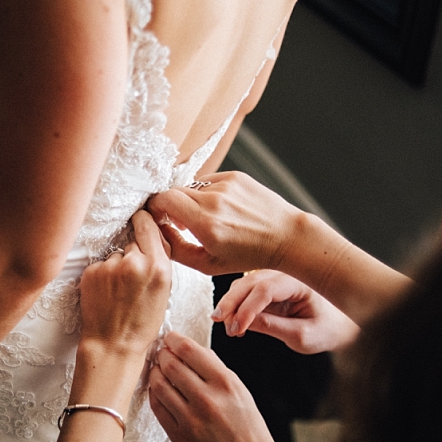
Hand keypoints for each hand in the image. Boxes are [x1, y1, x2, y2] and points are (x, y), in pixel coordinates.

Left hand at [79, 209, 172, 355]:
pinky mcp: (91, 272)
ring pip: (115, 255)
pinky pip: (100, 265)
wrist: (113, 344)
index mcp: (157, 266)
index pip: (147, 224)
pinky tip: (106, 293)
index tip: (140, 219)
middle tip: (133, 278)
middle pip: (132, 241)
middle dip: (133, 253)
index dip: (143, 221)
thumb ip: (160, 261)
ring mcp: (110, 267)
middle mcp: (134, 262)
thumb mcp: (164, 291)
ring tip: (119, 291)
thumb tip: (153, 234)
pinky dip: (102, 275)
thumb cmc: (141, 323)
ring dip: (117, 266)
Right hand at [146, 172, 305, 274]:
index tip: (160, 219)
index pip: (163, 199)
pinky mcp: (235, 176)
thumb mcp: (208, 265)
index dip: (155, 208)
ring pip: (191, 187)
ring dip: (190, 201)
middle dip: (170, 206)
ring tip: (205, 218)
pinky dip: (207, 194)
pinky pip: (208, 181)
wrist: (286, 236)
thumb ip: (176, 249)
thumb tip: (157, 230)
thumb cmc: (248, 255)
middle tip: (179, 222)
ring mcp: (226, 185)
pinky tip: (221, 209)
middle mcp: (215, 200)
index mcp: (206, 224)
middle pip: (173, 192)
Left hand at [148, 332, 292, 441]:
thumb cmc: (249, 429)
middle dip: (162, 354)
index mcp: (226, 383)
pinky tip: (159, 390)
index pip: (189, 350)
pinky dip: (155, 394)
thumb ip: (216, 369)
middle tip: (161, 353)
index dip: (174, 339)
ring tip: (158, 370)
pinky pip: (157, 407)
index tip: (170, 338)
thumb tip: (192, 350)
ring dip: (155, 373)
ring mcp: (191, 420)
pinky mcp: (179, 437)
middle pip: (170, 364)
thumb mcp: (241, 392)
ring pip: (159, 385)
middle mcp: (207, 400)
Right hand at [213, 270, 358, 353]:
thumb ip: (274, 328)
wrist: (341, 325)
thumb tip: (243, 324)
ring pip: (243, 284)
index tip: (236, 329)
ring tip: (227, 327)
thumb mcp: (304, 336)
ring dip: (230, 303)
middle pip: (249, 282)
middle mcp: (286, 274)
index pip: (265, 289)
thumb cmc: (328, 330)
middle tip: (219, 323)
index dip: (247, 309)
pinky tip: (234, 322)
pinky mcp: (269, 287)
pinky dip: (235, 304)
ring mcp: (276, 278)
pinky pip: (245, 290)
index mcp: (300, 282)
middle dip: (231, 302)